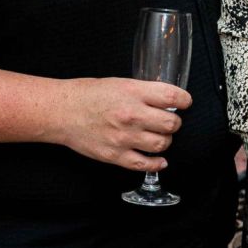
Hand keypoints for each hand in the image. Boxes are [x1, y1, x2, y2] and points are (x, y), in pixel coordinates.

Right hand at [51, 77, 190, 170]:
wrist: (62, 112)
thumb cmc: (89, 94)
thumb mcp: (121, 83)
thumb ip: (144, 92)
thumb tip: (167, 100)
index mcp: (134, 93)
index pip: (172, 97)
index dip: (185, 100)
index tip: (186, 102)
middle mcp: (131, 115)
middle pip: (171, 123)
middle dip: (175, 122)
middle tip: (170, 121)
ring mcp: (123, 138)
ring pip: (162, 144)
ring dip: (166, 141)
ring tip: (160, 136)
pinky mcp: (114, 156)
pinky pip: (144, 165)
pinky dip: (156, 163)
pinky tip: (159, 160)